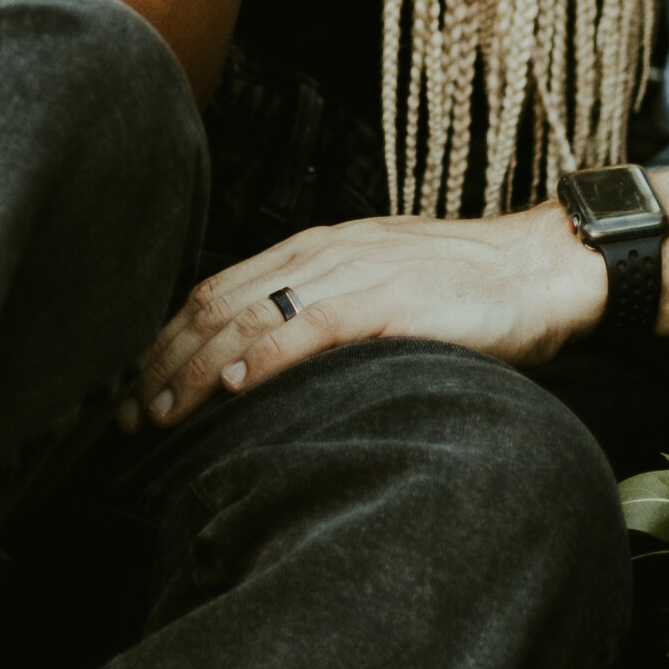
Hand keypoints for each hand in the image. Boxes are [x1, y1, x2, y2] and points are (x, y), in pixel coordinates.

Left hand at [127, 206, 609, 425]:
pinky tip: (239, 385)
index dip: (166, 341)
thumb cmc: (463, 288)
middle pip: (215, 304)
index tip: (134, 390)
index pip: (215, 291)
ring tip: (163, 414)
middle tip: (128, 418)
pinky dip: (268, 354)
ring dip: (196, 369)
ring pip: (250, 315)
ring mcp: (353, 274)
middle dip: (163, 362)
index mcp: (313, 250)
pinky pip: (313, 325)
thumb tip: (262, 364)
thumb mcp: (376, 289)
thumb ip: (321, 312)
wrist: (540, 268)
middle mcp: (320, 254)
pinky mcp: (389, 300)